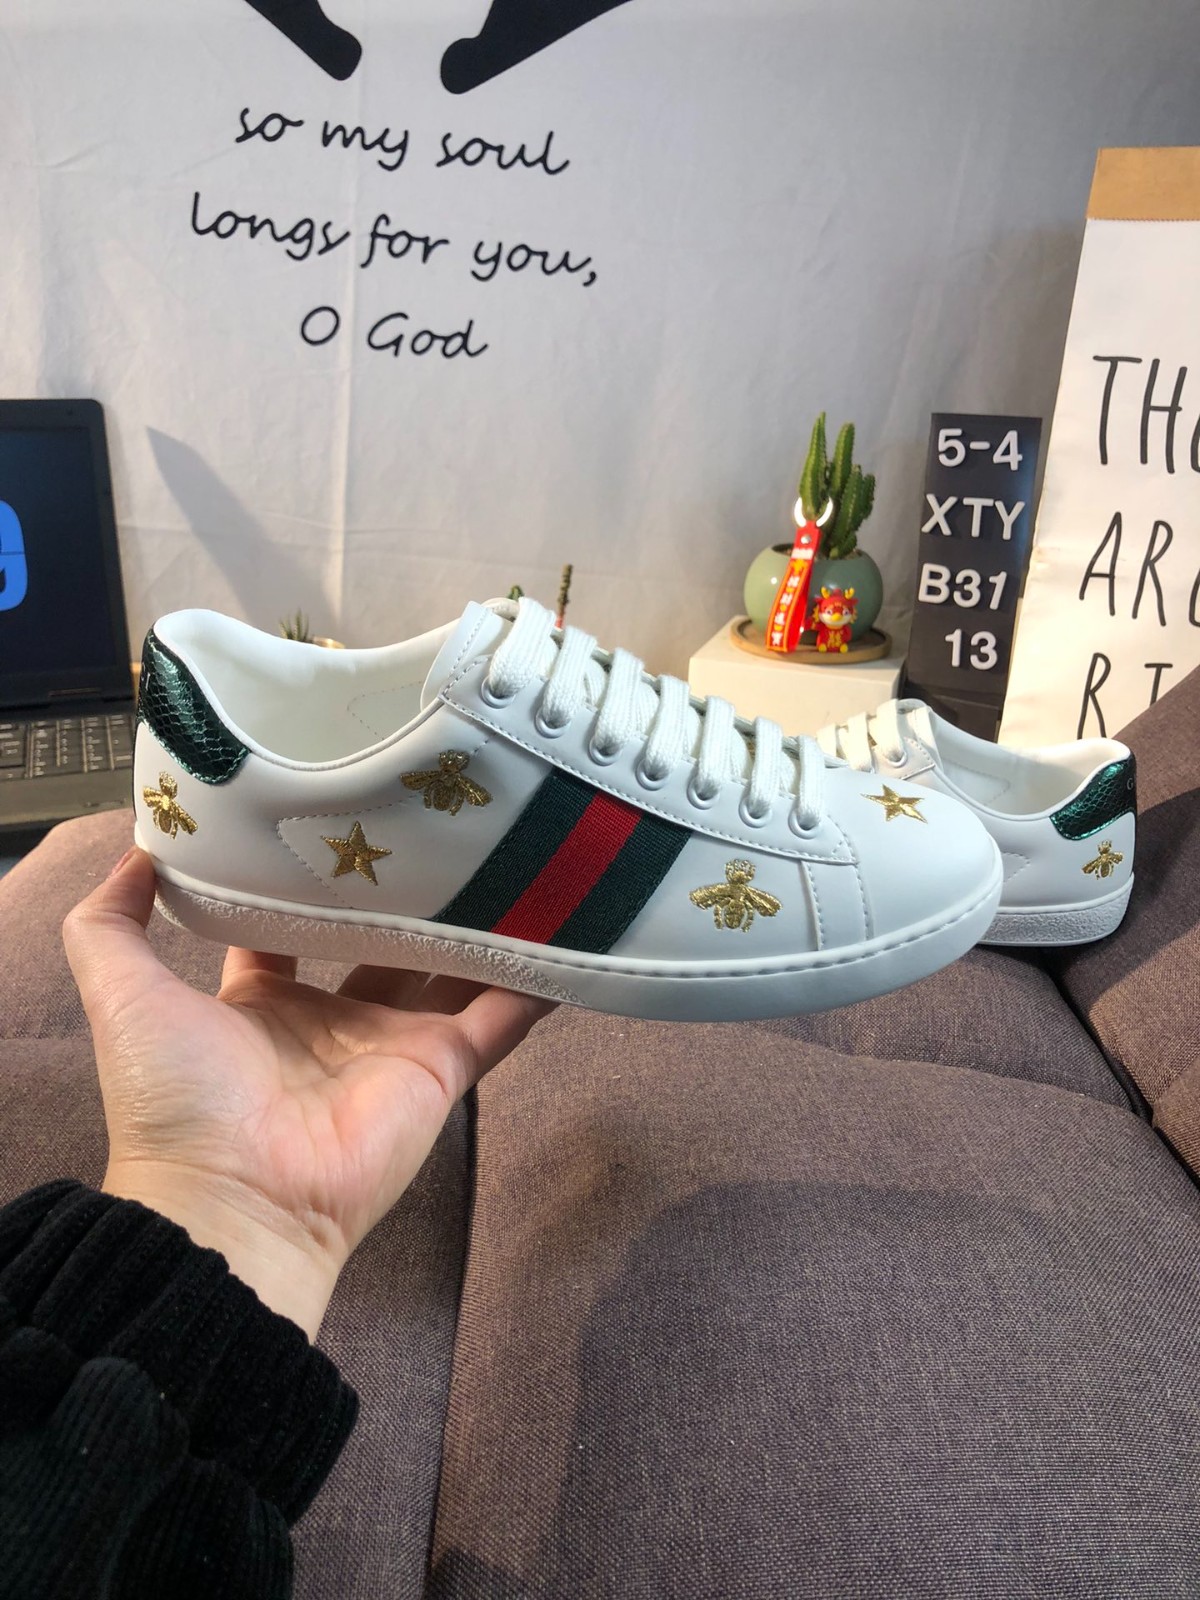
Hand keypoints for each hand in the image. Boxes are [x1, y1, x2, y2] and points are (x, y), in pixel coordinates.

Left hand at [63, 848, 553, 1337]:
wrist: (233, 1201)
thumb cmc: (175, 1101)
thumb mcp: (121, 995)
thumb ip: (110, 924)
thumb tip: (137, 852)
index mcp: (262, 1004)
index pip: (296, 927)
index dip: (314, 879)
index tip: (343, 818)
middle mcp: (333, 1020)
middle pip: (383, 941)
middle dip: (409, 892)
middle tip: (440, 821)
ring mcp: (393, 1046)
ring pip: (451, 971)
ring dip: (481, 924)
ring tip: (517, 854)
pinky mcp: (443, 1070)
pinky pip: (502, 1019)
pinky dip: (536, 982)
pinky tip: (569, 929)